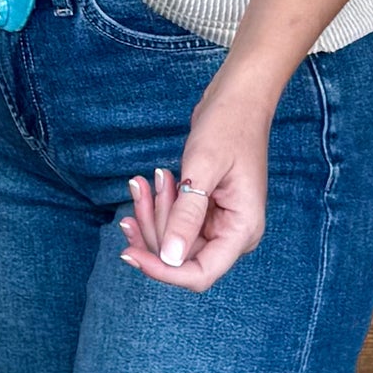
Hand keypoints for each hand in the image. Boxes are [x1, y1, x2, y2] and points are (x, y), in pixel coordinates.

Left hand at [118, 83, 270, 292]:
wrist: (236, 99)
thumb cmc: (228, 126)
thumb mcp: (204, 168)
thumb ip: (188, 215)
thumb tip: (170, 258)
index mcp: (242, 230)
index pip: (200, 273)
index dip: (163, 271)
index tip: (129, 253)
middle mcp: (233, 234)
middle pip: (180, 257)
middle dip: (154, 228)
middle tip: (144, 187)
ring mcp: (218, 224)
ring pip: (172, 241)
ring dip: (151, 215)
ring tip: (143, 182)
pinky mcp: (205, 213)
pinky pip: (173, 223)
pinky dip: (156, 207)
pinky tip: (146, 185)